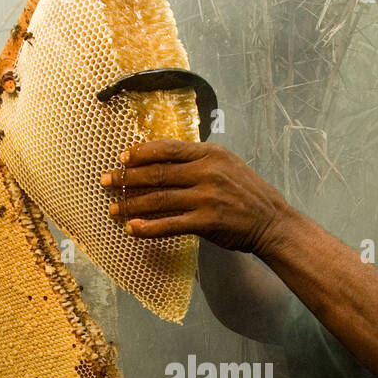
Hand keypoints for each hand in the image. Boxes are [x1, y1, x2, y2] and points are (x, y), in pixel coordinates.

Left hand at [99, 139, 291, 255]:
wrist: (271, 221)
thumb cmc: (246, 193)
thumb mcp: (226, 164)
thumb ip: (197, 160)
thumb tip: (162, 159)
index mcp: (210, 154)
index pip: (167, 149)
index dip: (140, 153)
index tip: (122, 159)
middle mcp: (207, 172)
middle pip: (157, 173)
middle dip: (126, 179)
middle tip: (105, 182)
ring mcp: (206, 197)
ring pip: (159, 199)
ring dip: (131, 204)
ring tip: (113, 209)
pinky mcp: (206, 222)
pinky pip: (170, 224)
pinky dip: (148, 227)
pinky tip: (133, 228)